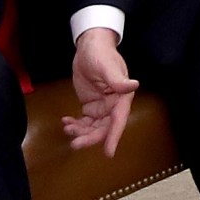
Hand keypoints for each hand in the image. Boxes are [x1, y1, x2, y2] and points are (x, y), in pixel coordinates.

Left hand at [62, 27, 139, 156]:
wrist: (90, 46)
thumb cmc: (101, 54)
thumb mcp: (107, 66)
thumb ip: (118, 79)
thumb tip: (133, 85)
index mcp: (122, 97)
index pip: (118, 120)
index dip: (114, 137)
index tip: (108, 153)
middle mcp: (113, 105)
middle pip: (103, 128)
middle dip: (90, 138)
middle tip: (75, 143)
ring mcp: (102, 107)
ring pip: (93, 127)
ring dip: (80, 132)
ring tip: (67, 128)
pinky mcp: (91, 106)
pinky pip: (84, 121)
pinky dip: (75, 124)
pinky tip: (65, 121)